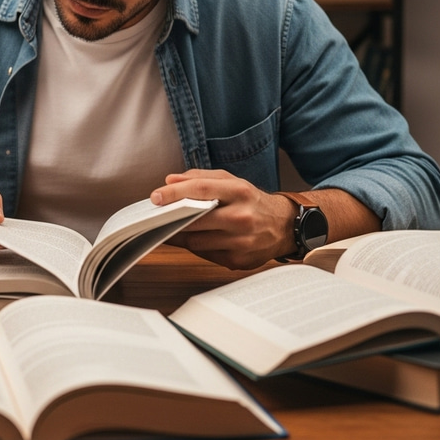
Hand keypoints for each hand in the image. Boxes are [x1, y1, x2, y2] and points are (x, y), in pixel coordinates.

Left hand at [150, 169, 294, 269]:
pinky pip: (206, 255)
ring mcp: (241, 242)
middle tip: (156, 216)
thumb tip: (169, 180)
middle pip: (196, 219)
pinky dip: (196, 247)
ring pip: (197, 241)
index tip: (155, 197)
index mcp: (239, 192)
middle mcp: (242, 217)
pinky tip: (193, 238)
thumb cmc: (251, 201)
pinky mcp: (239, 261)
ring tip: (171, 227)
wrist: (284, 226)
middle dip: (172, 218)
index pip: (200, 190)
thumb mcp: (231, 181)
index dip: (174, 193)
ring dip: (180, 235)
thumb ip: (200, 178)